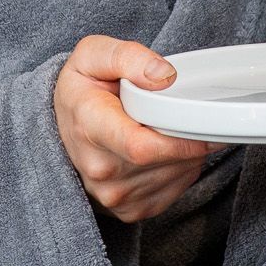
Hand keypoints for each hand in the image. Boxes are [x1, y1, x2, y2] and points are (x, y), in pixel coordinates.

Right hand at [53, 36, 212, 222]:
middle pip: (167, 160)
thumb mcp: (93, 54)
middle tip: (185, 111)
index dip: (182, 138)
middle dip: (190, 136)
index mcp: (89, 127)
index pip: (141, 147)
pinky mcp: (131, 210)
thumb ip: (128, 57)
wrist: (60, 127)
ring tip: (169, 127)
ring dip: (189, 152)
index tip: (206, 121)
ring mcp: (115, 195)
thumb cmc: (83, 88)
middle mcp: (100, 169)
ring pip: (177, 174)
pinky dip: (181, 168)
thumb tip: (165, 76)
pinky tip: (166, 149)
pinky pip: (175, 189)